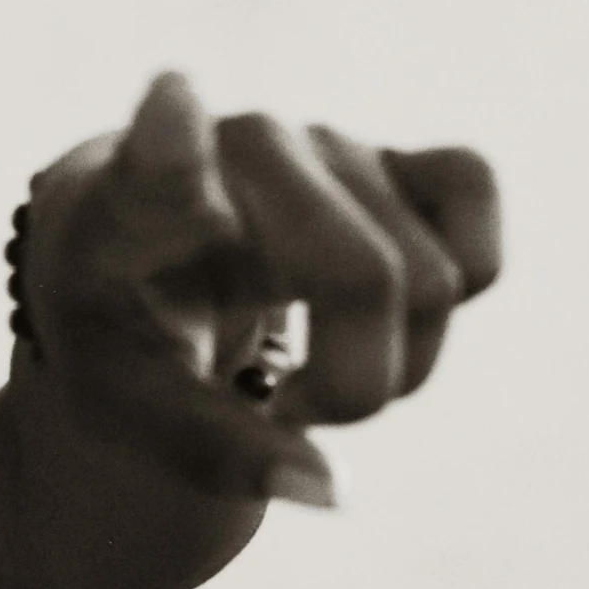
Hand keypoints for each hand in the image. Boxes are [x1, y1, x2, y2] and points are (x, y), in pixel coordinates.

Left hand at [16, 72, 501, 506]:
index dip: (171, 138)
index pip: (155, 158)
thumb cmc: (118, 331)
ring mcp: (320, 141)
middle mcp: (237, 143)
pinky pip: (470, 195)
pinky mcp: (384, 152)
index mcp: (131, 201)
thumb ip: (217, 450)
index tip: (171, 98)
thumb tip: (335, 489)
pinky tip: (387, 314)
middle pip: (365, 274)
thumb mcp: (128, 408)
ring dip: (394, 362)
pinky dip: (458, 282)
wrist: (128, 262)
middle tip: (293, 408)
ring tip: (313, 368)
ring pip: (431, 276)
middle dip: (355, 384)